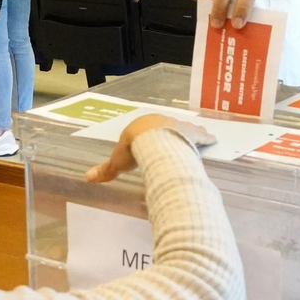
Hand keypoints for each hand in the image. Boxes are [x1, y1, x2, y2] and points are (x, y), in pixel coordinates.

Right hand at [85, 115, 215, 183]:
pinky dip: (206, 138)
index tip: (152, 140)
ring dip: (190, 132)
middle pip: (167, 126)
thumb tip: (87, 178)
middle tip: (176, 137)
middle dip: (171, 131)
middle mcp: (162, 122)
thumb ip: (106, 170)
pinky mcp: (192, 133)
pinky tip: (213, 140)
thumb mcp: (117, 162)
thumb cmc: (134, 150)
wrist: (153, 142)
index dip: (148, 135)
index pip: (145, 129)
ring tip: (197, 135)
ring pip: (185, 128)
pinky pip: (201, 135)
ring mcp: (178, 126)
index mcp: (142, 126)